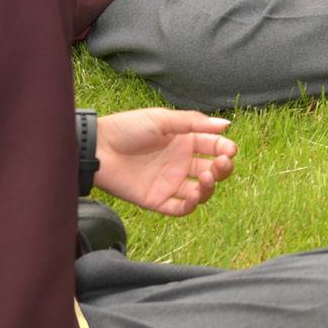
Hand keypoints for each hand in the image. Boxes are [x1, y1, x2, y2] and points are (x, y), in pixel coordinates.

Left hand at [93, 109, 236, 217]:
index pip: (214, 147)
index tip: (230, 150)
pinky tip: (194, 196)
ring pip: (200, 191)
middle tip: (221, 164)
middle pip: (212, 170)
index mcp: (184, 141)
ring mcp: (170, 182)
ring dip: (209, 187)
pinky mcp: (157, 199)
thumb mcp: (162, 119)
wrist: (98, 148)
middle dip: (222, 169)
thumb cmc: (128, 128)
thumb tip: (225, 125)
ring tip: (205, 178)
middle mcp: (181, 162)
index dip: (225, 149)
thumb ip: (193, 123)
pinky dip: (191, 205)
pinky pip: (179, 208)